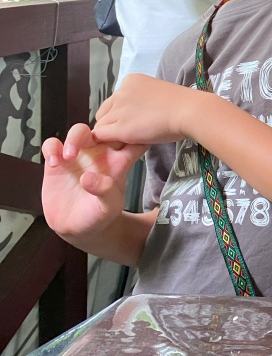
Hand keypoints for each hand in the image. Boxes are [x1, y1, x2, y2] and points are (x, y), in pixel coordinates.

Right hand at [41, 123, 145, 238]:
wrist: (77, 227)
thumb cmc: (99, 215)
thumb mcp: (109, 208)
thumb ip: (105, 192)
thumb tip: (88, 178)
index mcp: (119, 162)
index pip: (134, 140)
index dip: (134, 132)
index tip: (127, 134)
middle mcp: (100, 154)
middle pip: (105, 128)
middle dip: (101, 128)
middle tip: (94, 142)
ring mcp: (79, 156)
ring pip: (79, 131)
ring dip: (74, 137)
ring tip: (69, 156)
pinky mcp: (57, 162)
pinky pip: (53, 145)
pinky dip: (52, 148)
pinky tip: (53, 162)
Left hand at [92, 73, 196, 145]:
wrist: (189, 111)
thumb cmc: (183, 105)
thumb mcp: (157, 95)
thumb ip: (141, 101)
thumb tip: (136, 116)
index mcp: (130, 81)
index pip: (115, 101)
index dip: (123, 114)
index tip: (138, 120)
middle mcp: (120, 91)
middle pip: (105, 112)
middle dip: (114, 122)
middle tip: (134, 131)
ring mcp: (118, 109)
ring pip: (102, 125)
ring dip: (113, 134)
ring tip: (133, 138)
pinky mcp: (119, 127)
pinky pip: (101, 136)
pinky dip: (111, 142)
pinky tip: (127, 143)